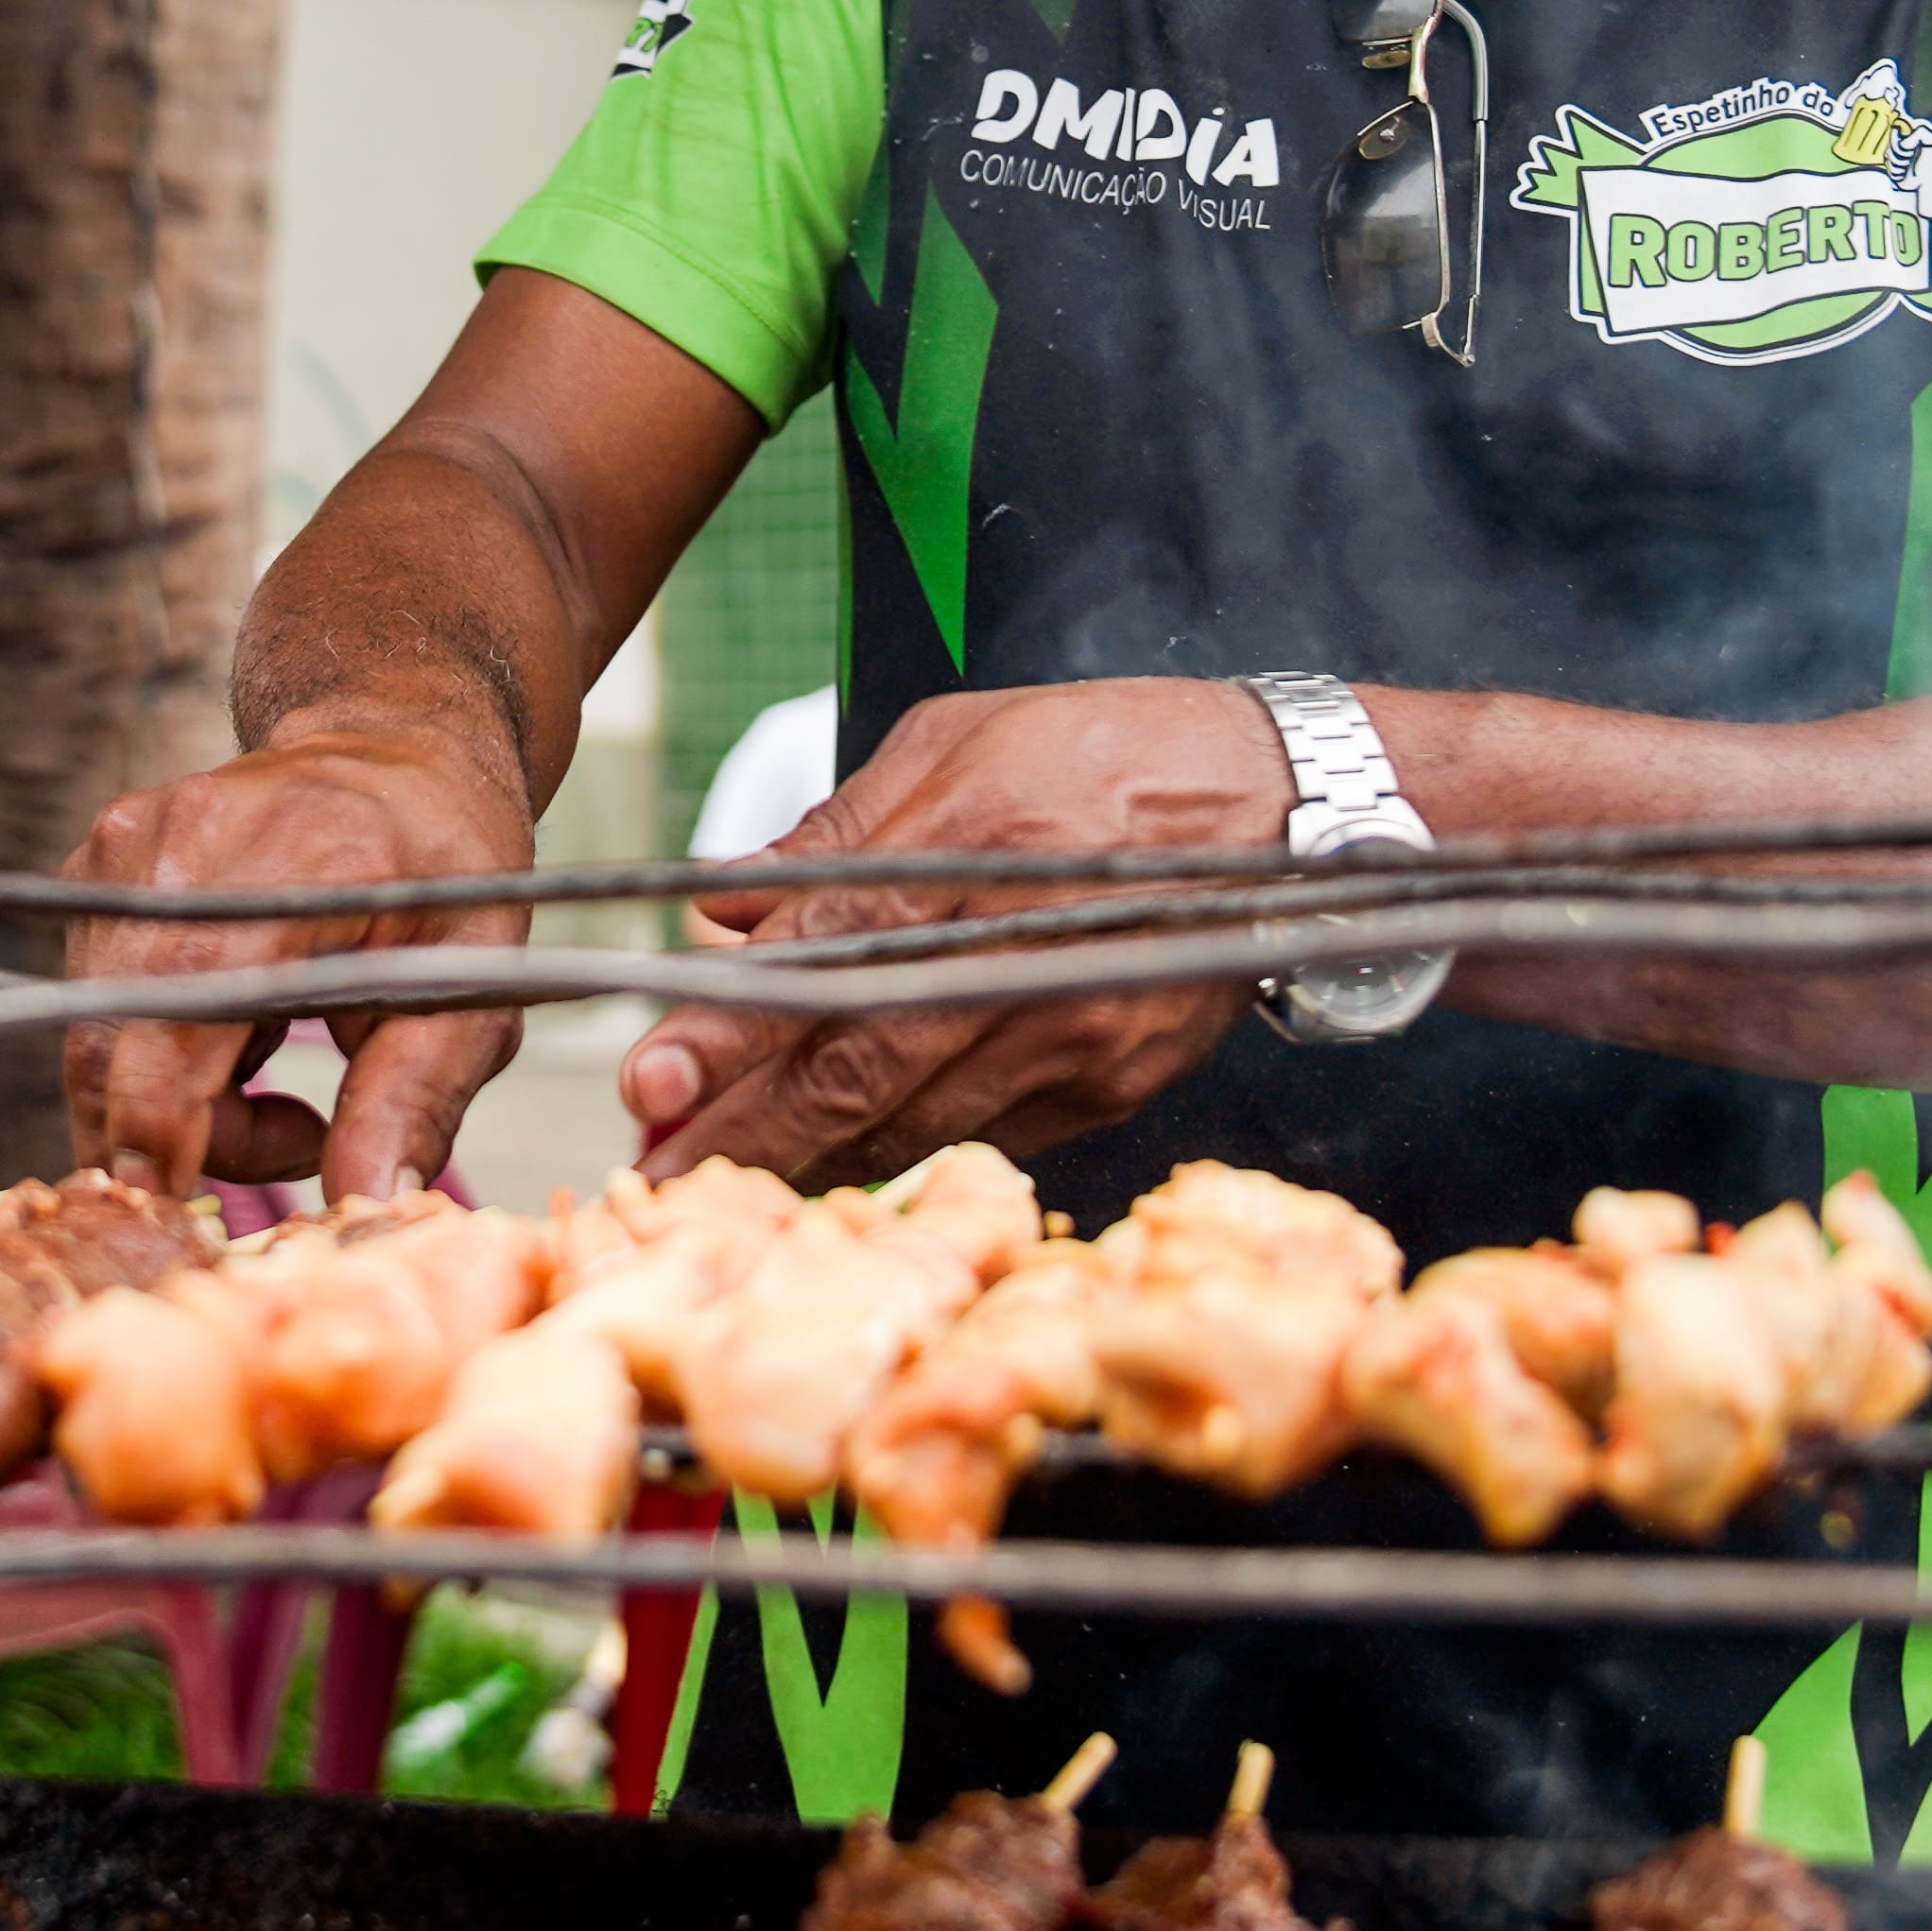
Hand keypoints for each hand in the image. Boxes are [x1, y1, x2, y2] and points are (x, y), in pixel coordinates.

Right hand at [63, 721, 536, 1199]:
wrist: (397, 749)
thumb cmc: (449, 864)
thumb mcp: (477, 978)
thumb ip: (417, 1092)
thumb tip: (367, 1196)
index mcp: (295, 861)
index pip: (179, 1020)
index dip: (161, 1135)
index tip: (193, 1207)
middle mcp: (187, 842)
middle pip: (115, 1046)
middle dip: (183, 1137)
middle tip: (296, 1139)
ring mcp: (128, 843)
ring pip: (99, 1037)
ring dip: (178, 1097)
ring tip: (279, 1067)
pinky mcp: (96, 859)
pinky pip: (98, 1001)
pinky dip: (160, 1046)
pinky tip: (240, 1017)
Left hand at [627, 677, 1288, 1181]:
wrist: (1285, 810)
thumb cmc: (1107, 753)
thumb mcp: (961, 742)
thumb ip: (836, 835)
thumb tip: (725, 905)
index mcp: (977, 850)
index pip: (827, 958)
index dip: (731, 1032)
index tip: (649, 1082)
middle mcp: (1024, 957)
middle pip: (858, 1069)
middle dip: (742, 1133)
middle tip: (646, 1175)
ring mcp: (1071, 1035)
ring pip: (912, 1125)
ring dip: (802, 1163)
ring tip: (708, 1188)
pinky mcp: (1108, 1087)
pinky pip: (978, 1136)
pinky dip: (895, 1154)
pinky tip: (824, 1169)